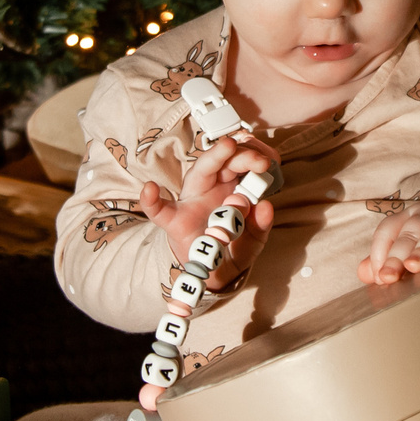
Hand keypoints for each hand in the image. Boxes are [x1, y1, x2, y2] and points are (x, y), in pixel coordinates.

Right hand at [138, 132, 278, 290]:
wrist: (212, 274)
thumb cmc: (231, 249)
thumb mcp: (253, 241)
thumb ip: (260, 226)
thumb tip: (265, 206)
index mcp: (232, 188)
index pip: (243, 164)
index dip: (255, 157)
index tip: (270, 160)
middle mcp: (211, 188)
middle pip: (225, 162)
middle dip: (243, 154)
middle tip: (260, 160)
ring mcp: (191, 202)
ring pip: (199, 172)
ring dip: (215, 158)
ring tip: (227, 146)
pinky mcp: (174, 223)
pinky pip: (159, 210)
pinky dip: (152, 200)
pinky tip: (150, 190)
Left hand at [358, 199, 419, 283]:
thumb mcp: (410, 243)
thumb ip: (387, 259)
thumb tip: (364, 274)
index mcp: (406, 219)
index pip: (387, 232)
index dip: (380, 253)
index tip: (378, 277)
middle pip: (409, 235)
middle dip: (397, 257)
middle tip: (389, 277)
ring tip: (416, 264)